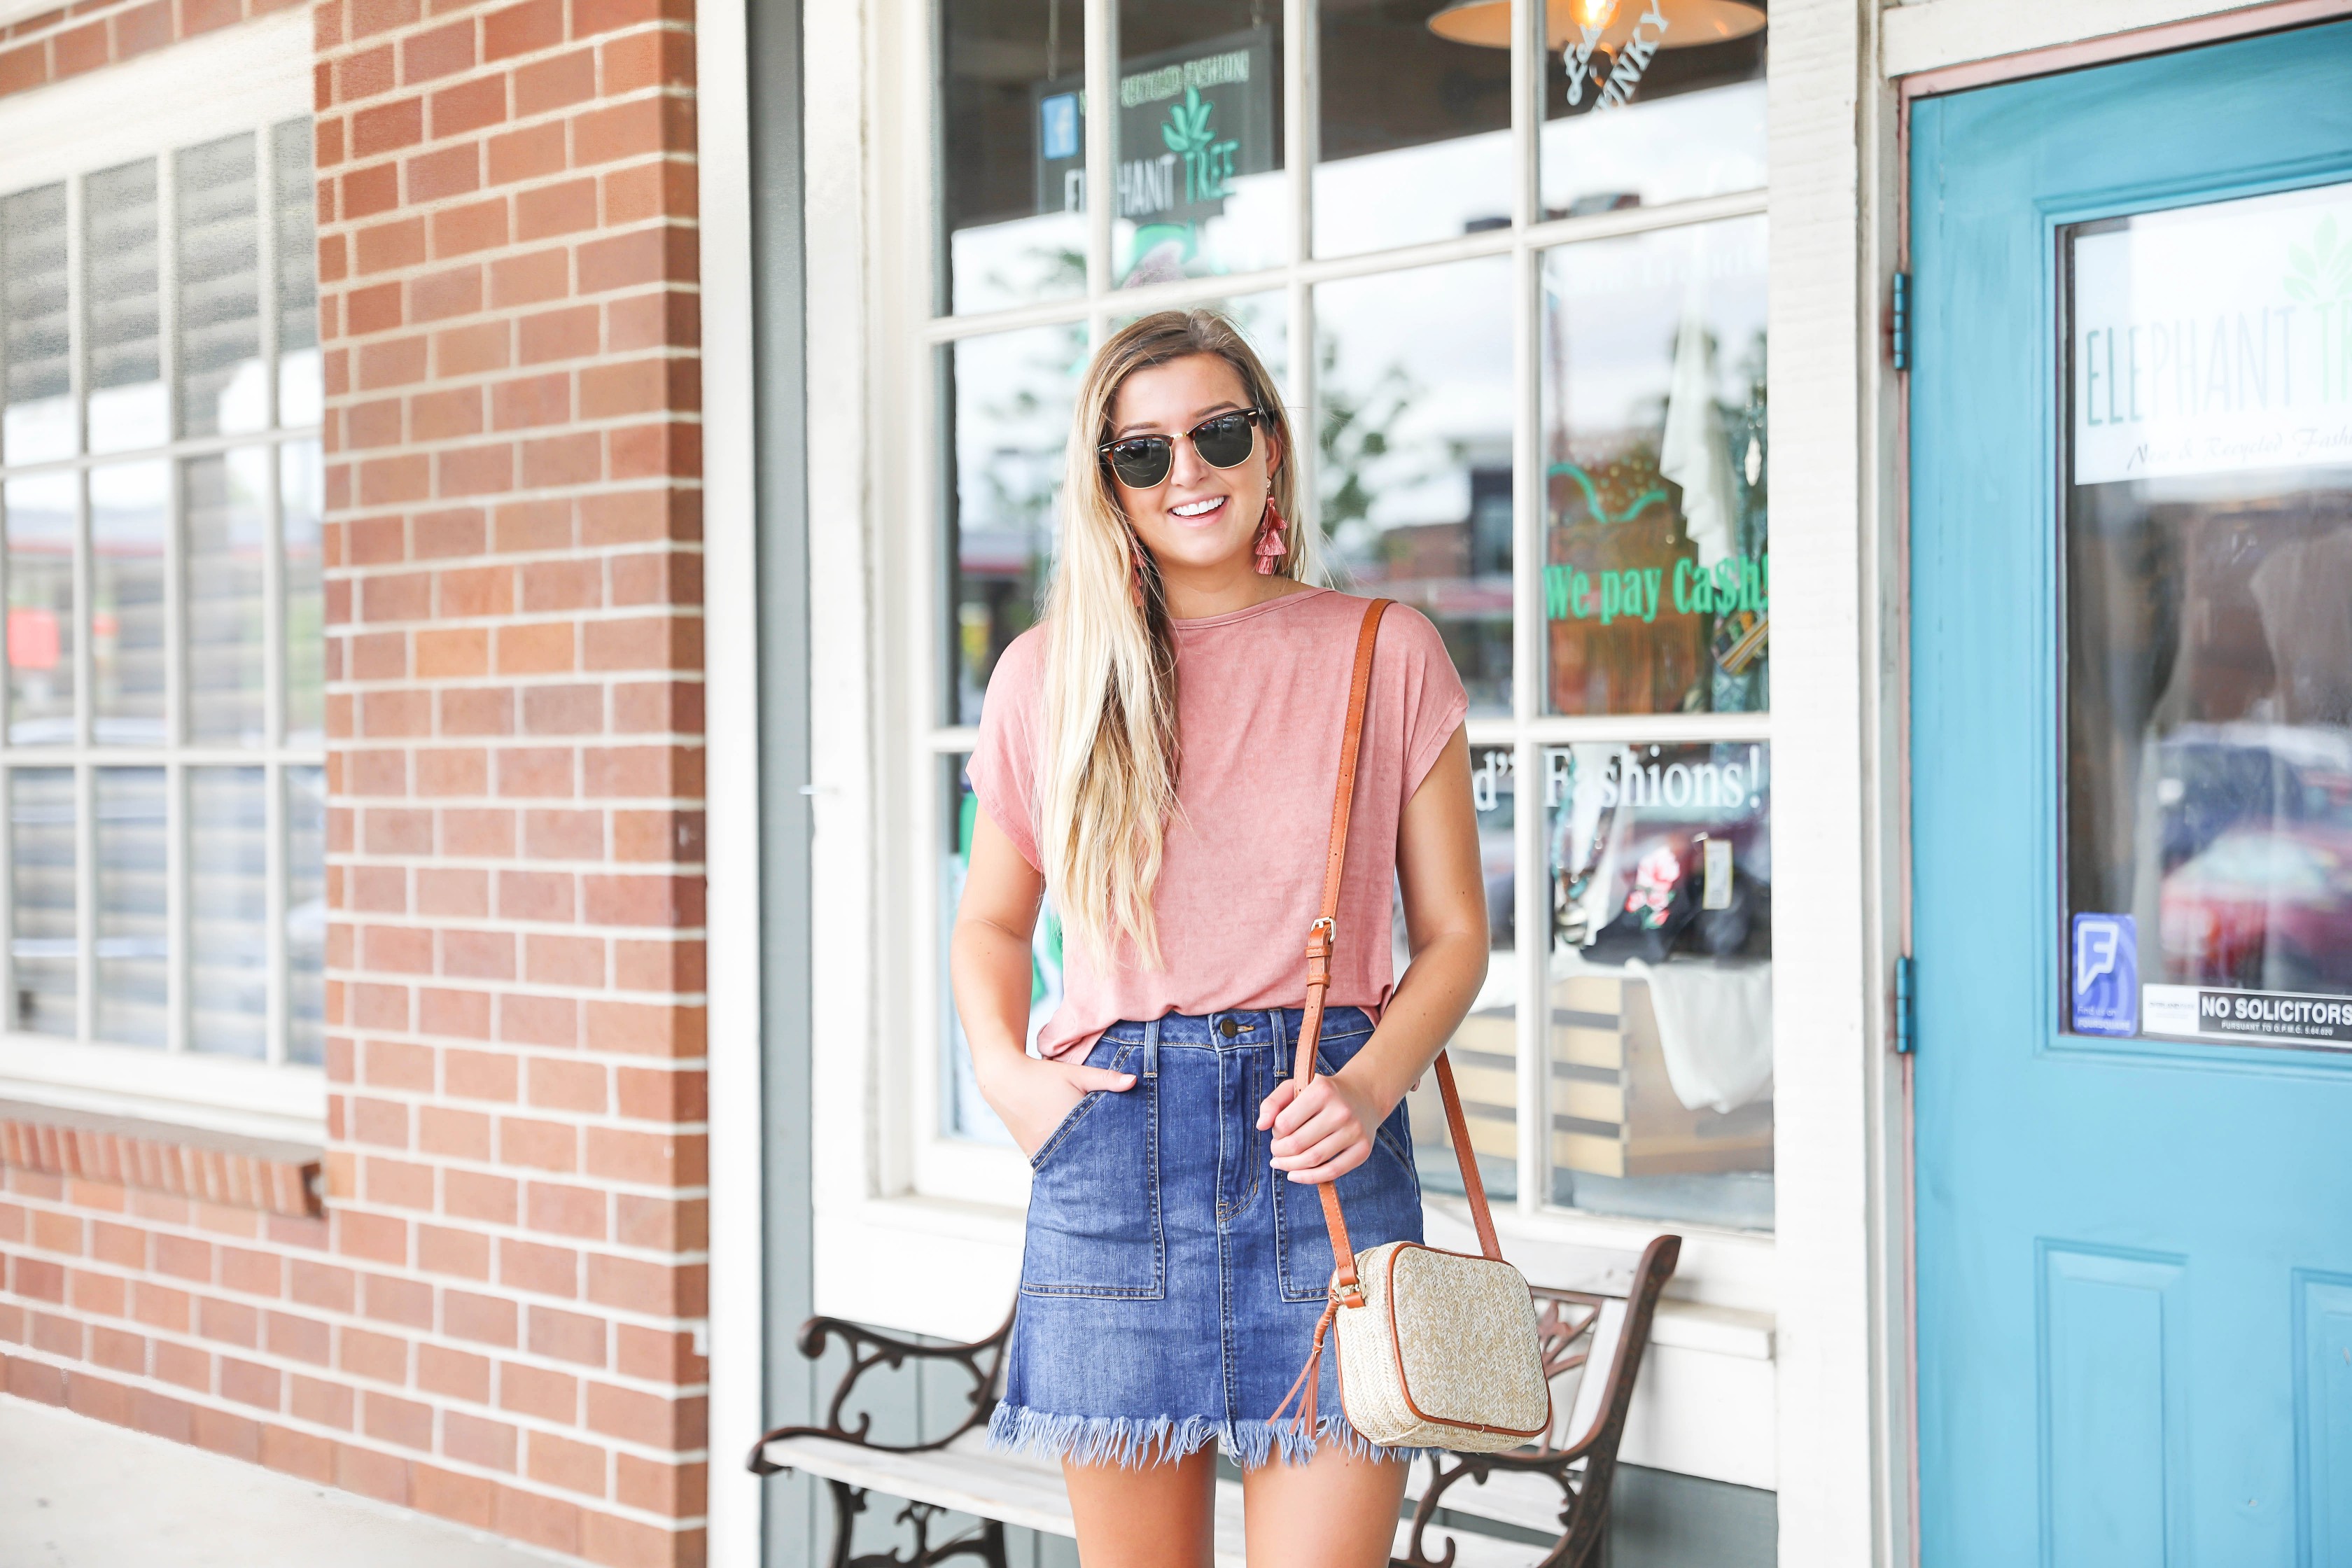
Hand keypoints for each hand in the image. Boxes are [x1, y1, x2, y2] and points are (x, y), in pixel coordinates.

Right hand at [977, 1051, 1137, 1160]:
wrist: (1005, 1080)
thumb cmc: (1044, 1075)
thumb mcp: (1076, 1074)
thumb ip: (1106, 1079)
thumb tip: (1135, 1081)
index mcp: (1070, 1123)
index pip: (1100, 1145)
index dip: (1114, 1152)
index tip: (1128, 1160)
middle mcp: (1054, 1142)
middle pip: (1085, 1160)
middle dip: (1100, 1163)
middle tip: (1119, 1173)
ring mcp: (1041, 1151)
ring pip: (1068, 1166)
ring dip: (1082, 1165)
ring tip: (1100, 1173)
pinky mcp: (1031, 1153)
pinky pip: (1052, 1165)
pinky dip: (1064, 1164)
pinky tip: (1076, 1167)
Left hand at [1258, 1067, 1389, 1184]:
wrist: (1364, 1095)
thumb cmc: (1323, 1094)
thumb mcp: (1297, 1087)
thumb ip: (1273, 1102)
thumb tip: (1261, 1126)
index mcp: (1322, 1091)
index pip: (1285, 1123)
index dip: (1275, 1132)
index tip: (1278, 1131)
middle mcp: (1340, 1111)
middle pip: (1297, 1144)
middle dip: (1279, 1152)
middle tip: (1276, 1151)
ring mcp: (1354, 1131)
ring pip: (1313, 1160)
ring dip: (1289, 1166)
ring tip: (1281, 1163)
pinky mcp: (1363, 1149)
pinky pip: (1332, 1172)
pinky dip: (1309, 1178)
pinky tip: (1294, 1175)